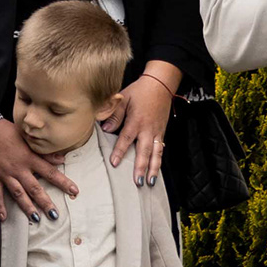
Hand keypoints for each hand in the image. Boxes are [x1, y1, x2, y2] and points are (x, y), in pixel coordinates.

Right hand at [0, 117, 67, 218]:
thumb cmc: (7, 131)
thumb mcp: (28, 138)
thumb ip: (44, 152)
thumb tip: (62, 159)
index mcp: (29, 158)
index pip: (50, 172)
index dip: (63, 182)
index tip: (74, 191)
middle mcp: (18, 168)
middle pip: (35, 188)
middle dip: (45, 202)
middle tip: (54, 215)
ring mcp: (5, 174)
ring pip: (18, 194)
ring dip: (27, 207)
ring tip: (36, 218)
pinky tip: (3, 218)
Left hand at [104, 67, 179, 183]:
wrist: (160, 84)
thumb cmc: (139, 91)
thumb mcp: (123, 98)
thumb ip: (114, 114)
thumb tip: (104, 129)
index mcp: (136, 120)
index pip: (126, 139)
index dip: (120, 151)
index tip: (115, 163)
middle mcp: (148, 128)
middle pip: (144, 151)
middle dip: (141, 167)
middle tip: (138, 181)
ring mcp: (157, 131)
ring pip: (156, 153)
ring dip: (153, 168)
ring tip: (150, 182)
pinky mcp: (162, 132)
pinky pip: (161, 149)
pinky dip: (159, 161)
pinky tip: (156, 172)